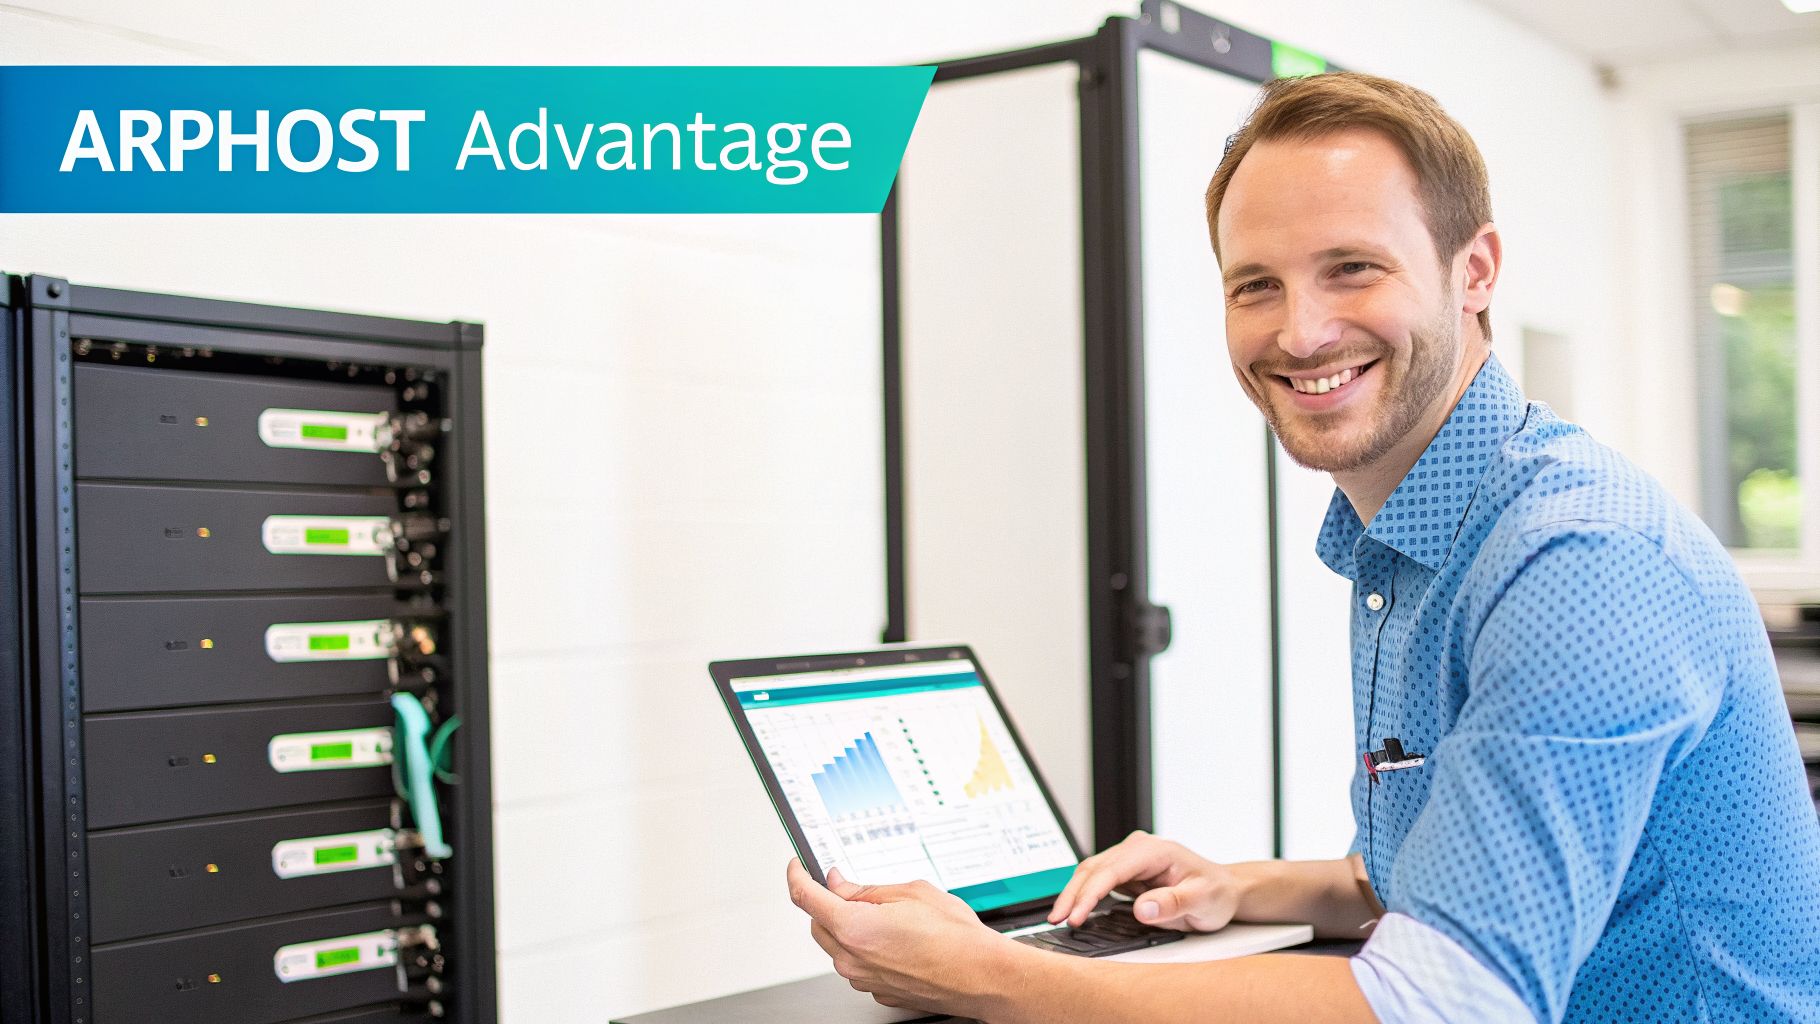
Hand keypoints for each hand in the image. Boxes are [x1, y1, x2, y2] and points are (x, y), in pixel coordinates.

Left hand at [786, 858, 1018, 1014]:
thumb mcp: (911, 892)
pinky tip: (894, 937)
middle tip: (846, 884)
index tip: (797, 865)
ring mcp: (864, 979)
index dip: (797, 875)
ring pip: (838, 946)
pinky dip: (865, 947)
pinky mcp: (878, 991)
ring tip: (885, 913)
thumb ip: (867, 889)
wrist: (981, 976)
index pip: (806, 897)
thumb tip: (840, 884)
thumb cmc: (954, 938)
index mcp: (853, 928)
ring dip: (847, 926)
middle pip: (818, 923)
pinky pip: (858, 964)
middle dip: (825, 902)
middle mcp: (851, 959)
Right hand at [1048, 830, 1242, 930]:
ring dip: (1074, 894)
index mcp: (1152, 850)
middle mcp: (1137, 849)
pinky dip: (1084, 895)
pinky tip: (1074, 909)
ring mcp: (1130, 860)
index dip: (1090, 894)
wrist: (1224, 891)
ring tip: (1058, 916)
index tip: (1077, 916)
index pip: (1111, 871)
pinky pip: (1098, 880)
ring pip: (1091, 873)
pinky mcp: (1126, 872)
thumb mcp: (1202, 900)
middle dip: (1072, 894)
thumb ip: (1172, 903)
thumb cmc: (1216, 892)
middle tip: (1056, 919)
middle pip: (1094, 869)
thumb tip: (1141, 908)